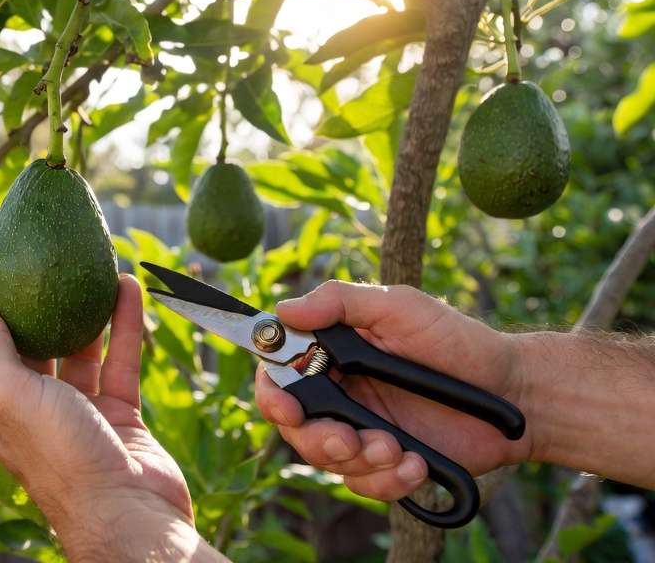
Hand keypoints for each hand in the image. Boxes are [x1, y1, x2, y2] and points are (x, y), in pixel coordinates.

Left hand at [0, 275, 217, 560]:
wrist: (129, 513)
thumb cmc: (61, 457)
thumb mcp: (12, 395)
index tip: (2, 267)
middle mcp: (36, 412)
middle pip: (36, 348)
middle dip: (42, 307)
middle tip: (51, 262)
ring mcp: (80, 415)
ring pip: (82, 351)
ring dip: (88, 312)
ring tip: (94, 268)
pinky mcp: (119, 415)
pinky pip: (119, 361)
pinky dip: (124, 326)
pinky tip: (127, 287)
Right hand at [255, 280, 533, 501]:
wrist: (514, 391)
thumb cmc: (457, 340)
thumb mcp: (399, 307)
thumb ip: (340, 302)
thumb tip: (284, 310)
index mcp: (331, 353)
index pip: (279, 377)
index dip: (273, 397)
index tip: (289, 409)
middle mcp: (338, 392)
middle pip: (295, 428)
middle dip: (317, 440)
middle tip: (348, 440)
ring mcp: (362, 430)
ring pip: (328, 461)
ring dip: (358, 461)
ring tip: (397, 450)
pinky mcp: (387, 463)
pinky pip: (365, 485)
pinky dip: (386, 481)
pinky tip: (416, 465)